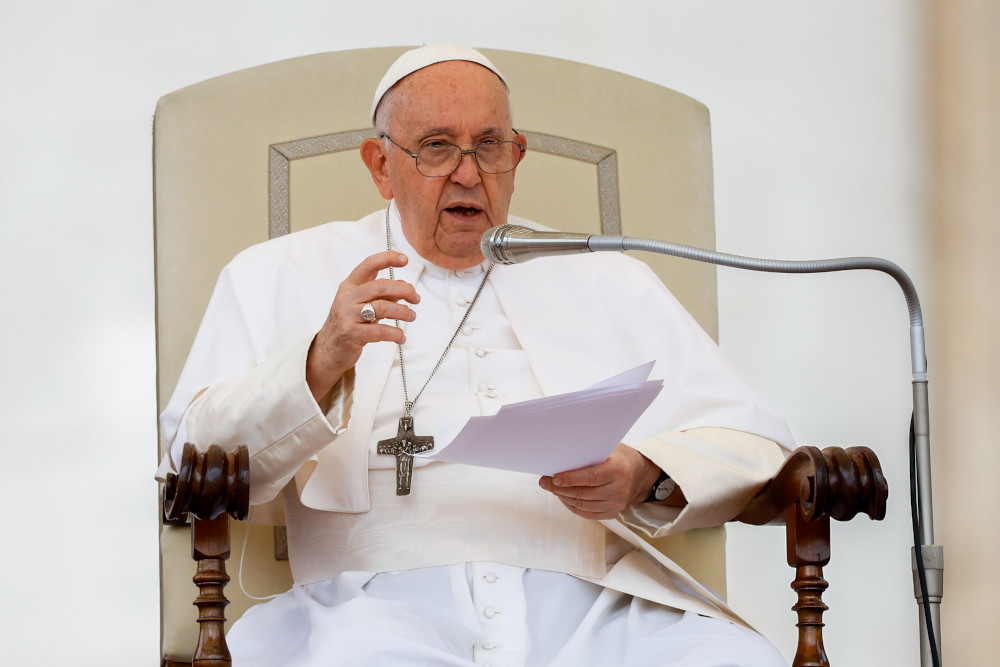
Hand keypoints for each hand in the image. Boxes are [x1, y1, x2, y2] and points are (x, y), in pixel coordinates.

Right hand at [306, 251, 419, 400]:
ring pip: (382, 307)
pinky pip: (379, 331)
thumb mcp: (363, 304)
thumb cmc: (349, 323)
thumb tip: (404, 285)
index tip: (405, 259)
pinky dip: (395, 334)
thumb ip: (382, 294)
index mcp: (350, 285)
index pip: (369, 265)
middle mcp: (347, 297)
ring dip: (403, 312)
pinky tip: (401, 337)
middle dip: (404, 290)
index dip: (387, 259)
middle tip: (416, 298)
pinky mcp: (351, 334)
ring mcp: (348, 315)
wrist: (329, 348)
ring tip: (411, 316)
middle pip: (381, 286)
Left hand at [538, 444, 661, 519]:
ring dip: (564, 497)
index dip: (570, 478)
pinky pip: (587, 513)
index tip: (554, 477)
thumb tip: (560, 457)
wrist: (638, 474)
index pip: (591, 477)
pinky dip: (572, 506)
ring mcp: (617, 504)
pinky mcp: (613, 513)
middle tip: (545, 482)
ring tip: (552, 488)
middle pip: (584, 493)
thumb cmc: (617, 457)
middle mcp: (620, 489)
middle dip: (561, 488)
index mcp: (619, 469)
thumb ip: (589, 453)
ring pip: (583, 505)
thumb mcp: (608, 449)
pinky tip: (564, 497)